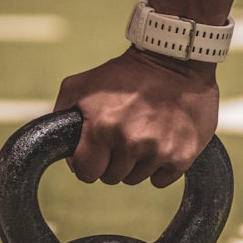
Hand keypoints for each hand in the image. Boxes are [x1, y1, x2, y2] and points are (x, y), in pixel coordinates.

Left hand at [53, 47, 219, 187]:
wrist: (175, 62)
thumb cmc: (125, 74)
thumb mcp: (81, 85)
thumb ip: (61, 116)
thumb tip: (60, 147)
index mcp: (102, 128)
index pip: (86, 173)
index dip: (87, 163)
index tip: (95, 152)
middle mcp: (130, 143)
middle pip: (111, 178)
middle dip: (112, 161)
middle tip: (122, 135)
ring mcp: (159, 151)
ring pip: (136, 179)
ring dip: (135, 163)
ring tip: (142, 132)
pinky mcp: (182, 156)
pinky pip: (161, 180)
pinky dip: (159, 166)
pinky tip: (160, 141)